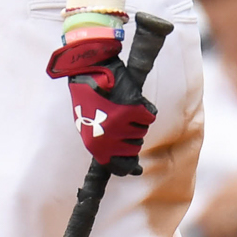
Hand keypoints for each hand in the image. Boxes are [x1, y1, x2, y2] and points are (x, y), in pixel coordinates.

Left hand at [46, 33, 155, 174]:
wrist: (88, 68)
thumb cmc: (88, 96)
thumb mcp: (88, 125)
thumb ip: (105, 144)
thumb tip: (132, 169)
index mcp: (94, 144)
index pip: (118, 167)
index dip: (128, 166)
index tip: (135, 166)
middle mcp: (108, 138)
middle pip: (135, 147)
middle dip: (131, 134)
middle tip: (120, 119)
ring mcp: (120, 124)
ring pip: (142, 131)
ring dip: (136, 120)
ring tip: (121, 105)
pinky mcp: (132, 109)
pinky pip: (149, 116)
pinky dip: (144, 108)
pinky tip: (129, 99)